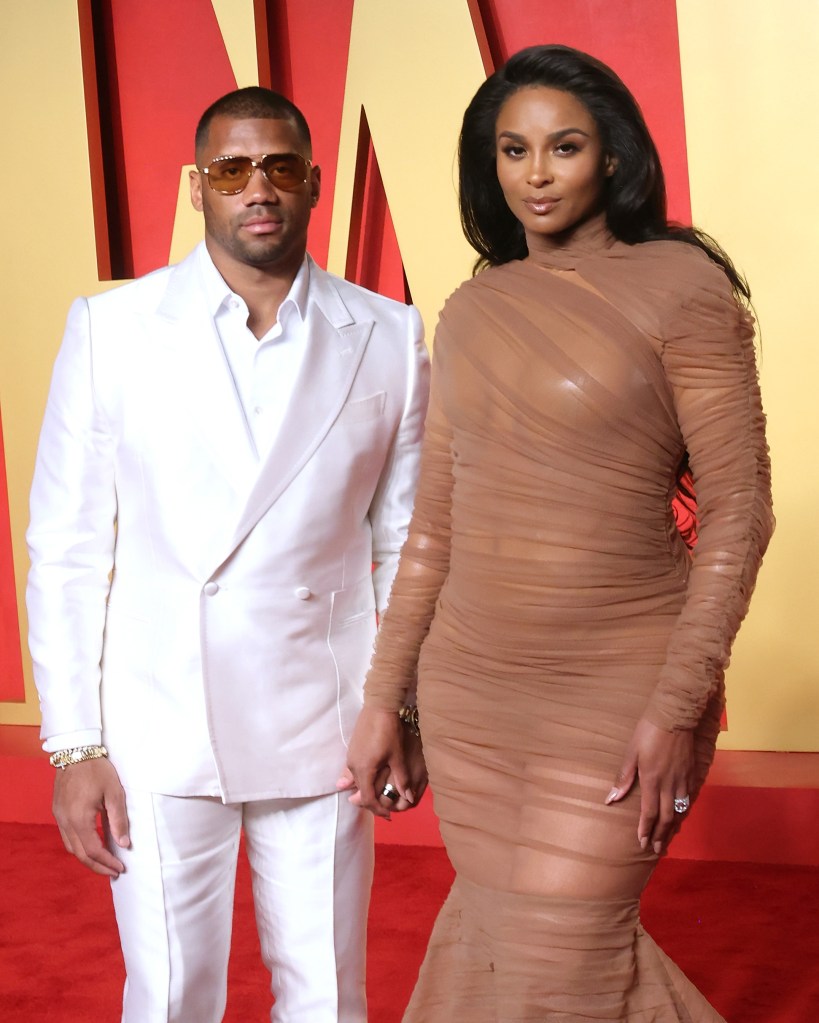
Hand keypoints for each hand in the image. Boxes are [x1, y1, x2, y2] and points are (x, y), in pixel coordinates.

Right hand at [52, 757, 129, 875]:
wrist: (76, 751)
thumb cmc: (98, 770)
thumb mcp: (114, 793)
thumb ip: (119, 820)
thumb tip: (125, 844)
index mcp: (79, 819)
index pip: (93, 850)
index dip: (107, 862)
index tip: (120, 868)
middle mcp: (65, 821)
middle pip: (80, 854)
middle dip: (97, 866)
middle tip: (114, 872)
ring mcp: (59, 817)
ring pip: (71, 847)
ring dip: (87, 858)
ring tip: (104, 863)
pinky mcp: (58, 811)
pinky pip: (67, 837)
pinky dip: (79, 846)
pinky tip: (91, 845)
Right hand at [339, 706, 427, 818]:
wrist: (378, 707)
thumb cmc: (389, 732)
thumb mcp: (397, 757)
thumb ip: (401, 779)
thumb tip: (408, 798)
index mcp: (363, 770)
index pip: (367, 798)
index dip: (378, 809)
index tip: (389, 815)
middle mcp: (353, 766)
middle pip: (359, 791)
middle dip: (372, 802)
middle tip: (386, 809)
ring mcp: (350, 757)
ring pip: (356, 781)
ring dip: (366, 790)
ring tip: (380, 796)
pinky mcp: (352, 750)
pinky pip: (354, 771)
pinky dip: (362, 779)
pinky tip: (370, 780)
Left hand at [605, 717, 693, 854]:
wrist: (676, 717)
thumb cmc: (648, 732)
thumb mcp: (631, 753)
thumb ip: (623, 777)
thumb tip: (610, 799)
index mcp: (652, 780)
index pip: (649, 812)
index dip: (645, 829)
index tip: (641, 843)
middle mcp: (669, 785)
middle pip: (666, 817)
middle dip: (660, 835)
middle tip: (655, 850)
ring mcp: (683, 781)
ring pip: (679, 811)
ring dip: (673, 828)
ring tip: (667, 840)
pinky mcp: (692, 774)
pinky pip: (688, 800)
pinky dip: (683, 813)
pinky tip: (680, 818)